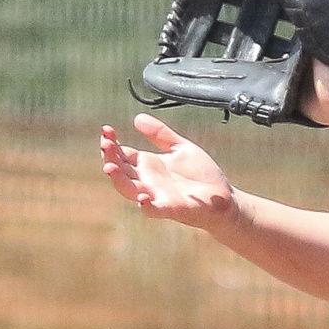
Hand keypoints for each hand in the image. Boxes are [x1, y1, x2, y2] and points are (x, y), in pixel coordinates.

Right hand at [97, 115, 238, 230]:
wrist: (223, 198)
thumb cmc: (201, 175)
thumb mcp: (180, 147)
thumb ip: (160, 134)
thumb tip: (137, 118)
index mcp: (148, 165)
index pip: (122, 154)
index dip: (112, 143)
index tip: (106, 130)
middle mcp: (148, 181)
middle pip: (120, 170)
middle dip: (110, 157)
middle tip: (106, 143)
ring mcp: (157, 195)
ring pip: (129, 190)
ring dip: (118, 180)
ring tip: (110, 167)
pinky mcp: (171, 208)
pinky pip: (154, 210)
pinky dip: (147, 206)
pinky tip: (143, 197)